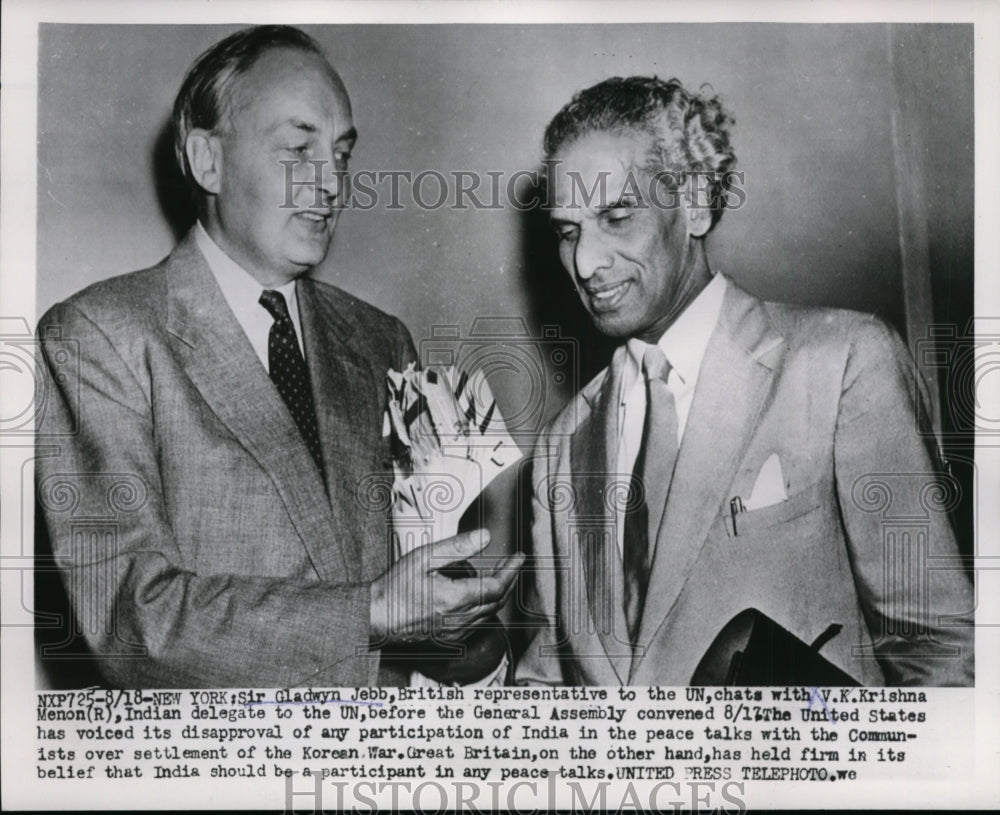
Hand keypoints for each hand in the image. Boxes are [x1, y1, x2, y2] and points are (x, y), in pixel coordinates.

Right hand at [369, 529, 522, 646]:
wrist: (376, 618)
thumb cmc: (395, 588)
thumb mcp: (424, 557)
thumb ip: (457, 547)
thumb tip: (485, 537)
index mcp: (455, 599)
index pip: (497, 586)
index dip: (511, 571)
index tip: (518, 558)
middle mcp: (459, 619)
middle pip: (498, 601)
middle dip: (509, 580)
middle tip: (512, 564)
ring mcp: (455, 632)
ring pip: (489, 613)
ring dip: (499, 594)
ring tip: (500, 576)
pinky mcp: (450, 639)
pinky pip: (477, 623)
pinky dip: (485, 607)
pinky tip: (479, 596)